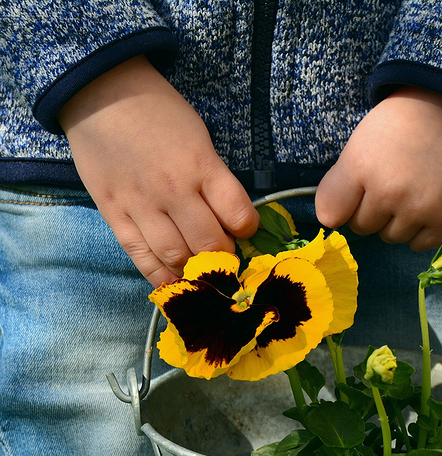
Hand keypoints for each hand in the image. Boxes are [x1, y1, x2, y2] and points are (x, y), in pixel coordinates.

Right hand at [58, 55, 258, 286]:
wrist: (100, 93)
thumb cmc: (159, 112)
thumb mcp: (199, 137)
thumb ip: (214, 178)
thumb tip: (228, 219)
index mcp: (201, 165)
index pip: (238, 214)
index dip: (247, 229)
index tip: (244, 230)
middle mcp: (174, 189)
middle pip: (209, 244)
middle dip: (224, 256)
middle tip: (224, 255)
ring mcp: (141, 205)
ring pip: (176, 256)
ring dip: (194, 270)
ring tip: (200, 269)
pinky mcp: (114, 214)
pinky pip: (139, 256)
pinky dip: (159, 275)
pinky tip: (173, 282)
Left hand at [315, 86, 441, 250]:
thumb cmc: (400, 126)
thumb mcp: (358, 145)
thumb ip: (337, 186)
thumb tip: (331, 222)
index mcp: (361, 167)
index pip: (330, 215)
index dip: (342, 204)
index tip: (356, 191)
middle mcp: (390, 192)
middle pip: (363, 227)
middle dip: (372, 210)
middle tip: (391, 182)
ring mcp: (421, 207)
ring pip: (392, 237)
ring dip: (397, 221)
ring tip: (411, 190)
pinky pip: (420, 244)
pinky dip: (420, 231)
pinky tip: (427, 206)